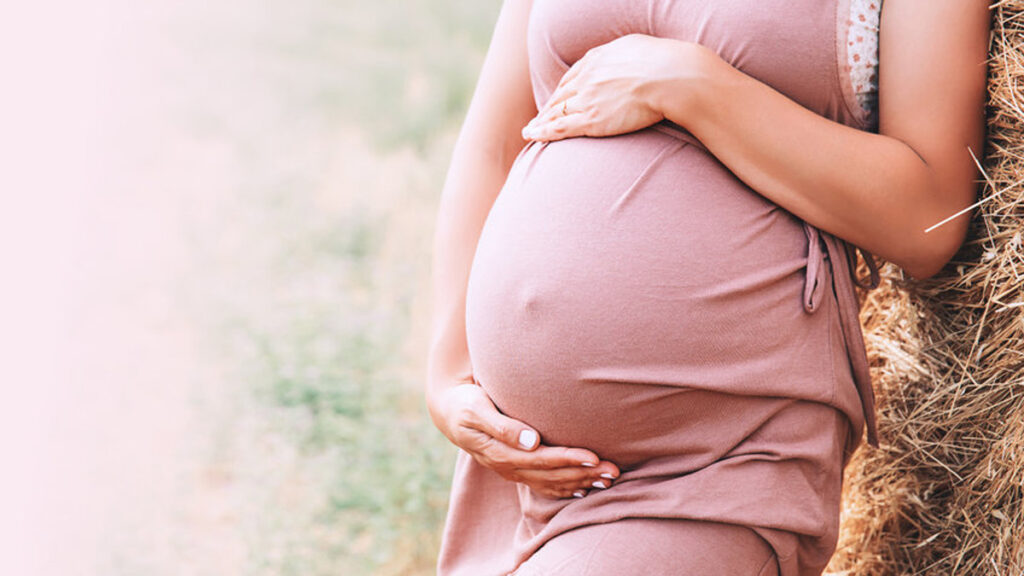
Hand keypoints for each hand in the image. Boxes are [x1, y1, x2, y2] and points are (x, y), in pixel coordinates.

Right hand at [433, 382, 619, 498]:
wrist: (450, 413)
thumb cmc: (466, 404)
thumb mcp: (477, 409)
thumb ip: (503, 425)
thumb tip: (531, 441)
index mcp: (500, 453)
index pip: (541, 460)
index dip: (568, 460)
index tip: (593, 457)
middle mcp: (509, 467)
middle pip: (552, 475)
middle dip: (583, 474)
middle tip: (614, 470)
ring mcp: (513, 471)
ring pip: (552, 482)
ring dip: (581, 482)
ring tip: (609, 479)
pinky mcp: (517, 469)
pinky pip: (545, 484)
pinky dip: (566, 488)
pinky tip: (585, 488)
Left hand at [521, 34, 706, 141]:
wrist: (669, 76)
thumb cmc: (663, 61)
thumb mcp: (636, 47)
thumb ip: (622, 55)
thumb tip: (624, 59)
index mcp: (597, 59)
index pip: (573, 77)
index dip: (563, 90)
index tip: (558, 98)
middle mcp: (587, 78)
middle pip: (561, 95)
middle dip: (548, 107)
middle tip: (538, 118)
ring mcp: (587, 99)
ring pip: (556, 112)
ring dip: (540, 122)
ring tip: (530, 131)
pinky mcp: (591, 120)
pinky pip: (559, 127)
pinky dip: (543, 132)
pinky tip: (532, 136)